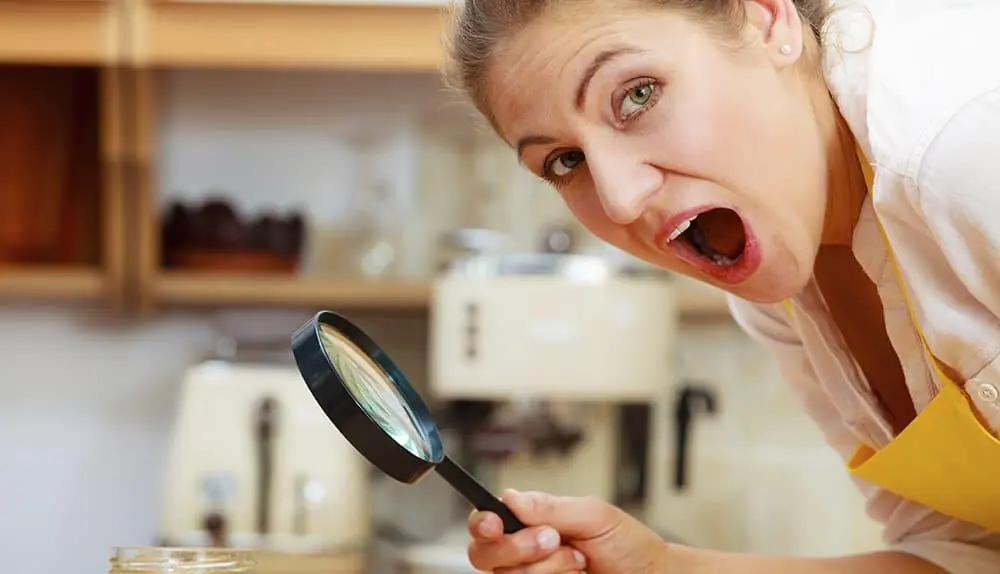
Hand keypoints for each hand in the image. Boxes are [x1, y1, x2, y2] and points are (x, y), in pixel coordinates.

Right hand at [467, 489, 668, 573]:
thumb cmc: (628, 546)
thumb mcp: (595, 515)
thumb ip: (551, 506)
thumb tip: (511, 497)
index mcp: (530, 522)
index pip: (486, 522)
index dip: (482, 524)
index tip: (495, 524)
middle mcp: (524, 552)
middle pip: (485, 555)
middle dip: (518, 547)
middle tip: (554, 540)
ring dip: (546, 569)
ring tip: (578, 561)